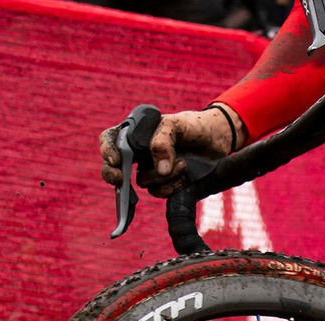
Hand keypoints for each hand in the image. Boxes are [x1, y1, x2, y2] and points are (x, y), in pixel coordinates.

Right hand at [99, 104, 244, 197]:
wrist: (218, 139)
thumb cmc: (193, 126)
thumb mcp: (176, 125)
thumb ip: (163, 142)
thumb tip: (159, 170)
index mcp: (136, 134)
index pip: (110, 140)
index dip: (107, 151)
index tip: (116, 161)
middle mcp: (139, 153)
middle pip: (114, 168)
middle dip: (114, 175)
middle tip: (120, 179)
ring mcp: (151, 170)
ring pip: (143, 182)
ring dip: (163, 176)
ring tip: (184, 163)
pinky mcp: (165, 184)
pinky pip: (159, 192)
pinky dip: (172, 186)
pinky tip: (185, 176)